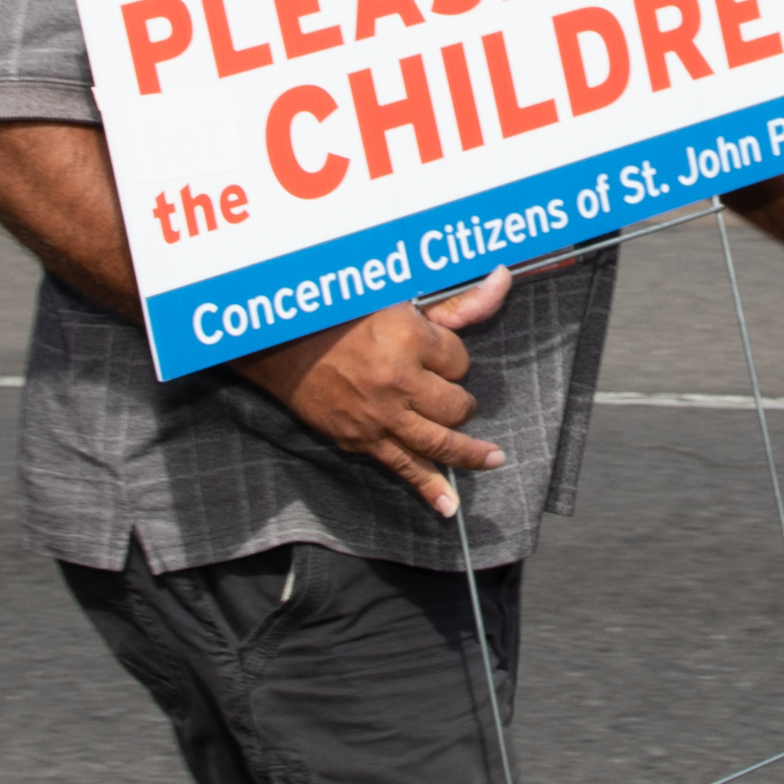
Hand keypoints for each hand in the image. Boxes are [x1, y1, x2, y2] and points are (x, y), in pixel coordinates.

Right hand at [233, 263, 514, 516]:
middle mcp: (399, 379)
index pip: (459, 360)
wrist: (281, 344)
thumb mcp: (396, 298)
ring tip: (493, 458)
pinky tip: (448, 507)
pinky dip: (429, 489)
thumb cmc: (339, 316)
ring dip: (470, 453)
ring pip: (441, 441)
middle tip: (443, 390)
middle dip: (458, 399)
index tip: (431, 350)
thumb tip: (503, 277)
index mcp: (407, 336)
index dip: (450, 357)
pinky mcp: (362, 440)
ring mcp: (381, 415)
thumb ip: (453, 300)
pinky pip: (404, 468)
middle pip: (456, 404)